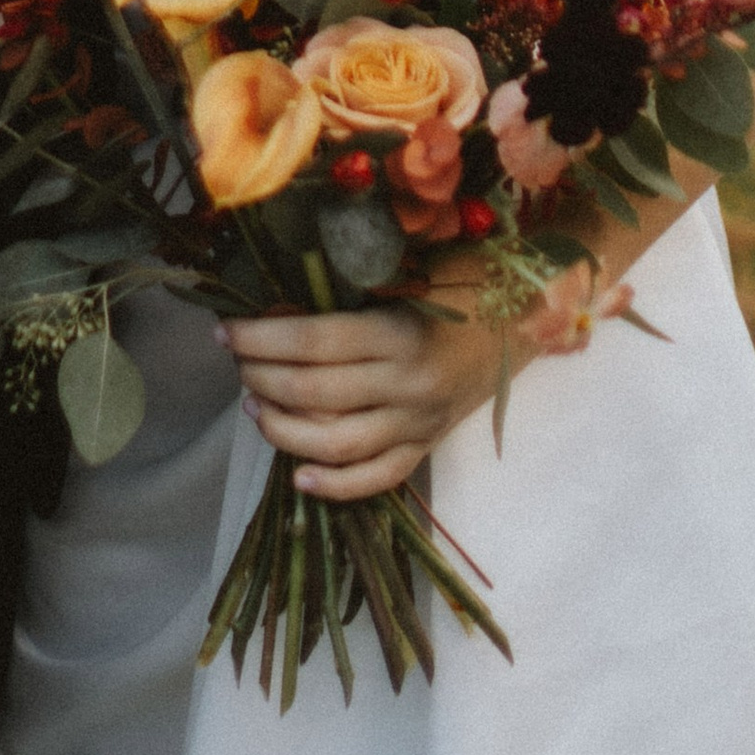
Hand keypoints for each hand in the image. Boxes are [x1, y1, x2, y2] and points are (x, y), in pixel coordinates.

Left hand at [221, 299, 509, 502]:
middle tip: (236, 363)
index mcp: (401, 333)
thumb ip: (355, 286)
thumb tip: (280, 296)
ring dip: (283, 429)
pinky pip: (377, 478)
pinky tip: (298, 475)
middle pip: (317, 394)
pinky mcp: (427, 448)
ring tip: (254, 407)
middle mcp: (407, 386)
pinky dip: (335, 485)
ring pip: (337, 444)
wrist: (528, 320)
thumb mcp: (412, 269)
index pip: (315, 342)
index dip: (263, 338)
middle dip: (263, 379)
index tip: (226, 330)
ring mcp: (418, 424)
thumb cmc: (465, 281)